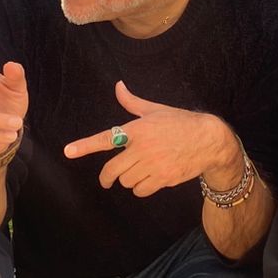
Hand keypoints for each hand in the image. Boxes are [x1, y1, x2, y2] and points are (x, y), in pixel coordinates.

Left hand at [63, 83, 238, 197]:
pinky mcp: (163, 178)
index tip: (68, 151)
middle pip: (112, 170)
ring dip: (129, 180)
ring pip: (127, 181)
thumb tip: (118, 86)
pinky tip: (148, 180)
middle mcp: (142, 148)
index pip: (106, 138)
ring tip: (139, 172)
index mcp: (137, 129)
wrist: (209, 140)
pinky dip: (141, 189)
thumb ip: (133, 102)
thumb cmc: (181, 123)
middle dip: (107, 177)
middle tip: (107, 180)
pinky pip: (141, 190)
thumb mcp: (156, 110)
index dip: (85, 146)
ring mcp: (153, 164)